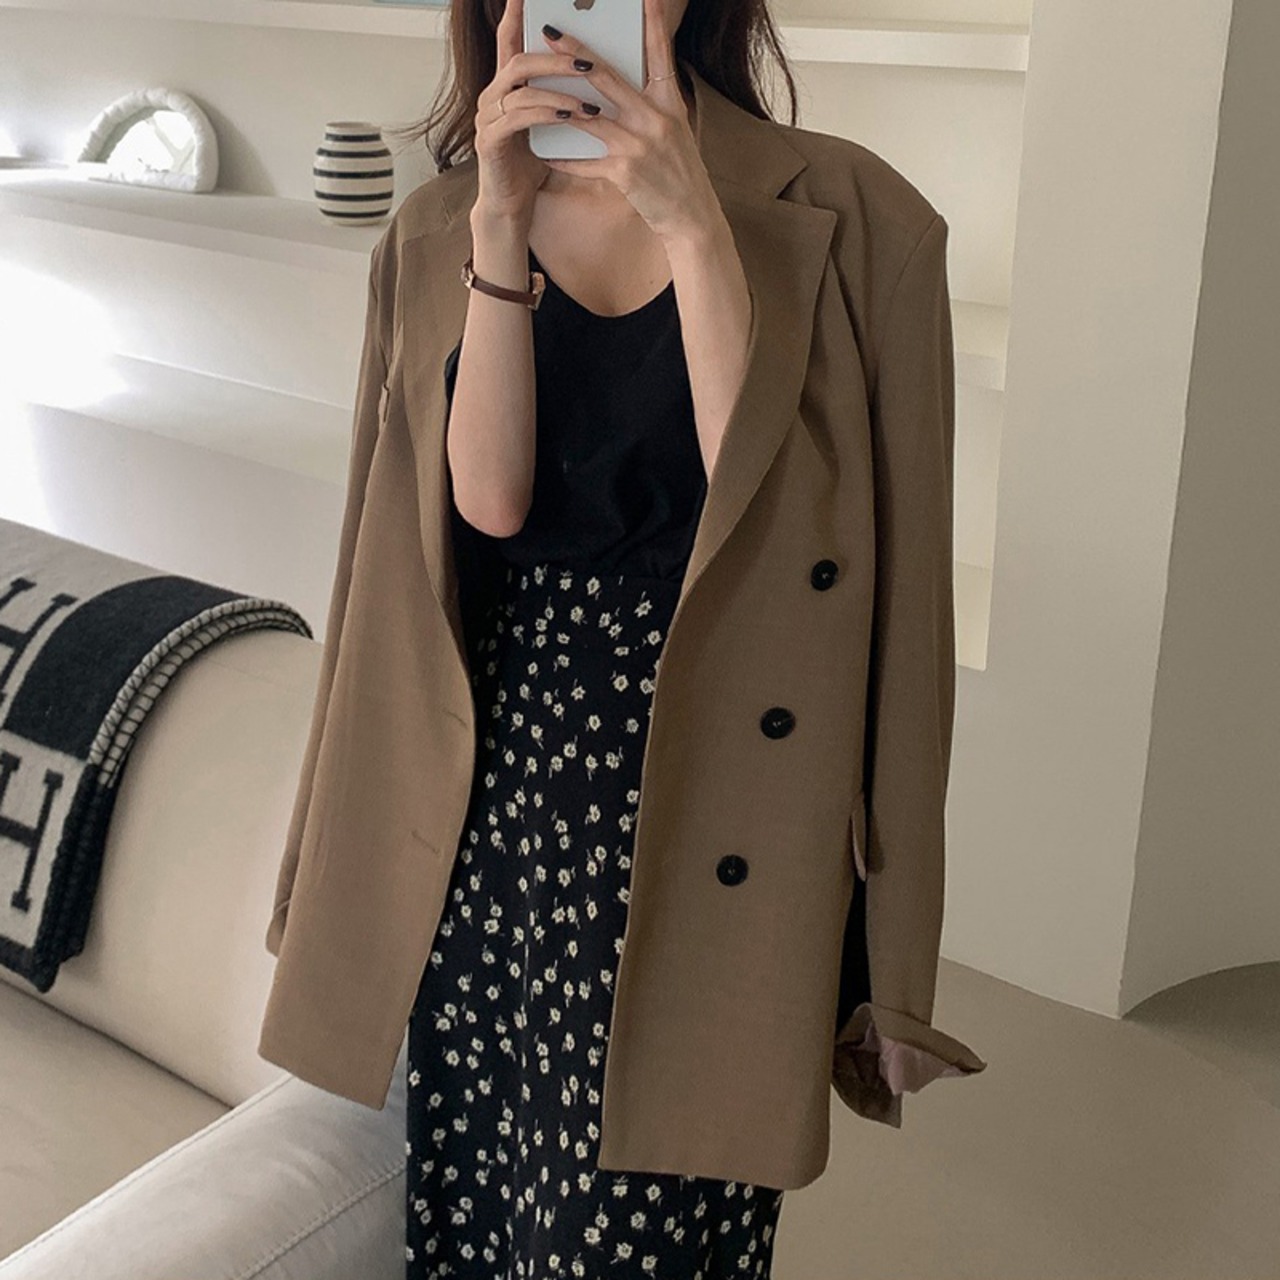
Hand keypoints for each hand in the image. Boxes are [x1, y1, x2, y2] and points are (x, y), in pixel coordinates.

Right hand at [472, 0, 606, 222]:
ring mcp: (487, 117)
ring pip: (520, 87)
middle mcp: (492, 96)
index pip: (511, 40)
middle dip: (555, 57)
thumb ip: (561, 95)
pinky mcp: (489, 140)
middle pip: (520, 60)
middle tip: (588, 60)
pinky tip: (568, 114)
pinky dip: (546, 113)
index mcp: (507, 87)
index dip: (517, 14)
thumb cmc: (532, 163)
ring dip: (557, 89)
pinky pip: (518, 118)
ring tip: (588, 97)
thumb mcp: (549, 123)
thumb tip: (597, 69)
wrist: (512, 205)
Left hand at [538, 0, 718, 243]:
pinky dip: (563, 158)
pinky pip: (585, 161)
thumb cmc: (680, 174)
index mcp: (670, 103)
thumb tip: (617, 87)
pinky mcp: (625, 172)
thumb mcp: (675, 132)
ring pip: (589, 115)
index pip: (660, 53)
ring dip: (558, 102)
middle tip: (550, 32)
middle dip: (575, 53)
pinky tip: (544, 154)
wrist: (692, 218)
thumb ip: (650, 106)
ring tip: (534, 91)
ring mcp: (639, 145)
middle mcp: (656, 118)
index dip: (651, 21)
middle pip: (607, 77)